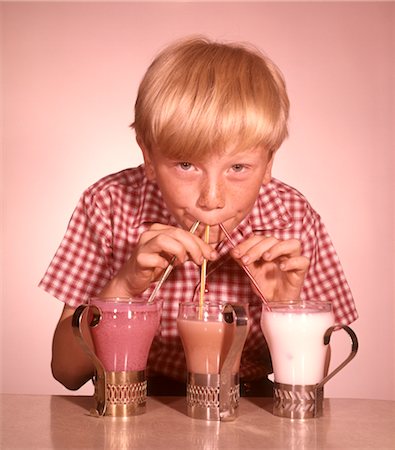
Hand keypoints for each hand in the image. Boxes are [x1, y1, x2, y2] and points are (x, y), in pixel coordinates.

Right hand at [100, 223, 217, 296]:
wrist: (133, 280)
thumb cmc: (154, 266)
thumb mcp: (175, 257)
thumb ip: (189, 252)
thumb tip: (208, 253)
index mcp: (161, 230)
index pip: (185, 232)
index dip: (200, 243)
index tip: (211, 254)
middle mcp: (151, 234)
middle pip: (177, 233)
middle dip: (193, 247)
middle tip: (200, 260)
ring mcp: (143, 245)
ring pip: (164, 240)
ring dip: (179, 251)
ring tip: (181, 262)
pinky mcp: (139, 258)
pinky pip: (154, 258)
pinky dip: (163, 263)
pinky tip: (165, 267)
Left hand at [230, 235, 308, 300]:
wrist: (275, 302)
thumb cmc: (266, 285)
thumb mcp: (251, 272)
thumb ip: (244, 260)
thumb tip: (234, 251)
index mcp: (269, 248)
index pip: (259, 238)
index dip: (247, 244)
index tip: (236, 253)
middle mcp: (282, 250)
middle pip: (272, 240)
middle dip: (257, 248)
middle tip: (246, 260)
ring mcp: (293, 259)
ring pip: (293, 244)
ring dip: (277, 248)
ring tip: (266, 257)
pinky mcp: (301, 270)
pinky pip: (302, 261)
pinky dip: (292, 262)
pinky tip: (282, 267)